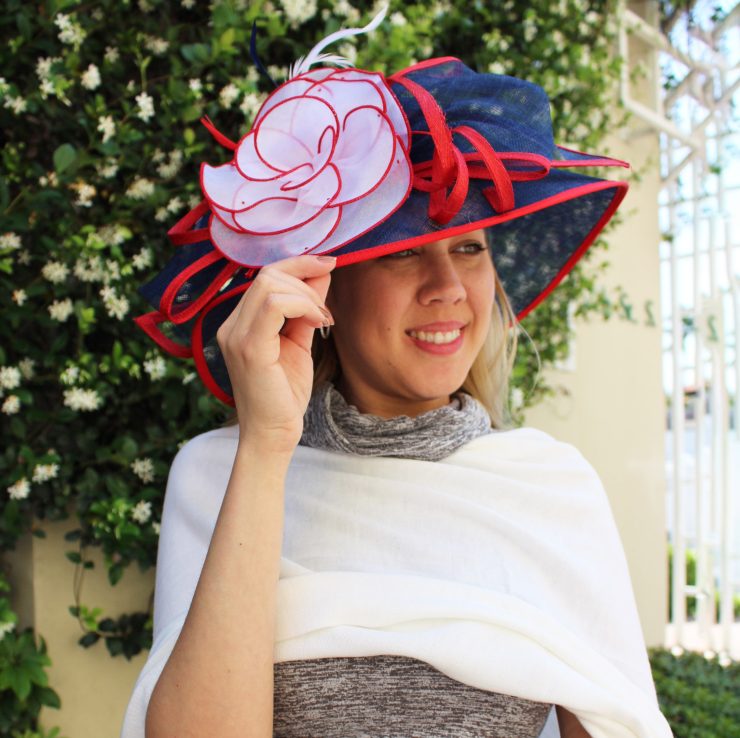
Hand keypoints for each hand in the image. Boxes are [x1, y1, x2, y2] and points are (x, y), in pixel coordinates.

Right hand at [216, 254, 335, 453]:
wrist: (274, 434)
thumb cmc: (285, 394)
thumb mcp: (299, 341)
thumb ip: (306, 308)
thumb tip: (322, 272)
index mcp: (239, 323)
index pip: (265, 276)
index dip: (299, 264)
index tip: (330, 264)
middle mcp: (231, 326)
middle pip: (267, 274)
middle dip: (305, 275)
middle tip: (327, 305)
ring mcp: (235, 336)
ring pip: (270, 284)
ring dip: (308, 296)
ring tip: (323, 320)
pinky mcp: (249, 348)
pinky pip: (275, 305)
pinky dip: (304, 306)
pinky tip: (319, 323)